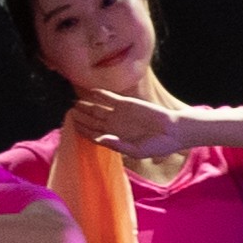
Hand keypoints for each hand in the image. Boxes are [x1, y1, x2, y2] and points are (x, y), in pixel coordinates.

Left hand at [62, 86, 197, 159]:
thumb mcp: (137, 151)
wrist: (174, 132)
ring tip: (74, 103)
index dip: (82, 131)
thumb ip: (118, 146)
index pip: (93, 134)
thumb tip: (100, 139)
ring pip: (97, 108)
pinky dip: (100, 94)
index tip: (72, 128)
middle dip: (80, 117)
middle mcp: (114, 125)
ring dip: (86, 106)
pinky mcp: (126, 104)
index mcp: (115, 138)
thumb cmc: (157, 145)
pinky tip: (91, 92)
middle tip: (68, 113)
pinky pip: (110, 98)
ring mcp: (119, 114)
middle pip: (92, 120)